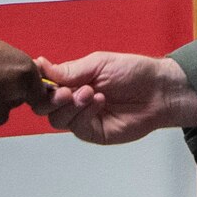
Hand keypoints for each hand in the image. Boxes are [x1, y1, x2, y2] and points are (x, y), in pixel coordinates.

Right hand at [38, 52, 196, 144]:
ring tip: (90, 92)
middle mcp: (72, 101)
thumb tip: (40, 65)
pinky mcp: (94, 133)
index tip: (41, 76)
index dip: (38, 84)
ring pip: (57, 119)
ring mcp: (82, 118)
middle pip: (43, 108)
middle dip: (50, 99)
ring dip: (70, 105)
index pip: (43, 87)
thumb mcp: (98, 63)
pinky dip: (83, 113)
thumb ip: (69, 70)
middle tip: (66, 91)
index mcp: (71, 82)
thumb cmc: (133, 72)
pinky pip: (77, 127)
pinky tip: (98, 101)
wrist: (158, 90)